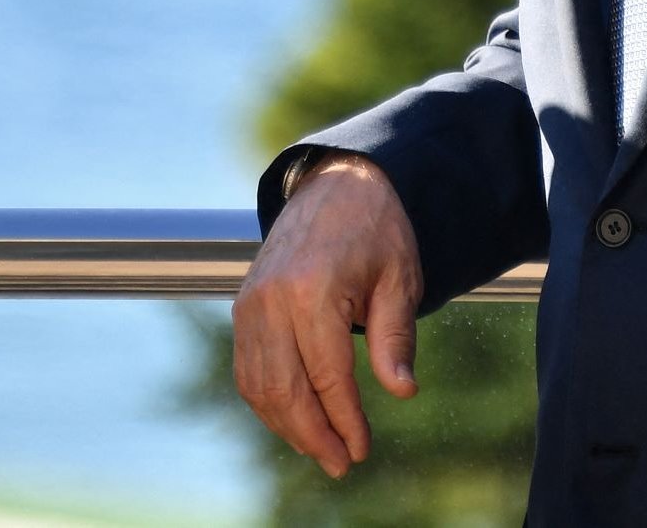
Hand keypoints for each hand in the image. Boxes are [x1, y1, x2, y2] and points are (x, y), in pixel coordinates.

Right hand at [232, 155, 422, 478]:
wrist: (336, 182)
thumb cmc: (376, 229)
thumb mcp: (399, 280)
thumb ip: (395, 338)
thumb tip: (401, 391)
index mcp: (312, 289)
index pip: (326, 376)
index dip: (345, 420)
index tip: (362, 451)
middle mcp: (272, 297)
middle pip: (285, 388)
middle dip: (313, 434)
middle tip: (341, 463)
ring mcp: (251, 300)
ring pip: (259, 383)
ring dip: (287, 424)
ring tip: (320, 448)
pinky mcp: (244, 302)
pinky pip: (247, 365)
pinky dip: (266, 399)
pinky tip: (294, 416)